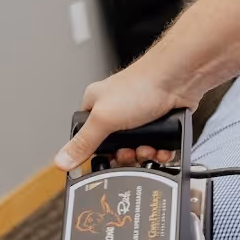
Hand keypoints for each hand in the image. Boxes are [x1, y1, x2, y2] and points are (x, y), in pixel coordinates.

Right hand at [55, 55, 199, 171]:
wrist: (178, 78)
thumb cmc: (141, 85)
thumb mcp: (104, 118)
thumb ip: (84, 142)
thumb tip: (62, 160)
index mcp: (96, 105)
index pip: (88, 136)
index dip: (97, 152)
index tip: (107, 158)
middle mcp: (117, 110)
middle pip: (115, 148)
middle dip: (126, 155)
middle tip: (131, 152)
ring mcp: (140, 117)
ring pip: (138, 149)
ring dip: (145, 154)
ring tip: (149, 148)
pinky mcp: (161, 123)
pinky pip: (158, 147)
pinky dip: (161, 152)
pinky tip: (162, 149)